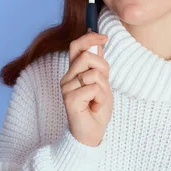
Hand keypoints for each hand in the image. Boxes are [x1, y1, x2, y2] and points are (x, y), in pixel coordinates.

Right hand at [59, 31, 112, 146]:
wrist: (93, 133)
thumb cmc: (96, 108)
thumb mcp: (102, 82)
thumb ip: (98, 64)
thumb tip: (99, 42)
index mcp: (74, 71)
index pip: (76, 46)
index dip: (90, 37)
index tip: (104, 37)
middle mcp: (67, 77)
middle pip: (87, 56)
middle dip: (103, 68)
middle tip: (103, 86)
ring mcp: (66, 88)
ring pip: (93, 74)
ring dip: (103, 88)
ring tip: (97, 100)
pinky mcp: (69, 99)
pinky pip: (94, 89)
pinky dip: (100, 99)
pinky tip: (94, 108)